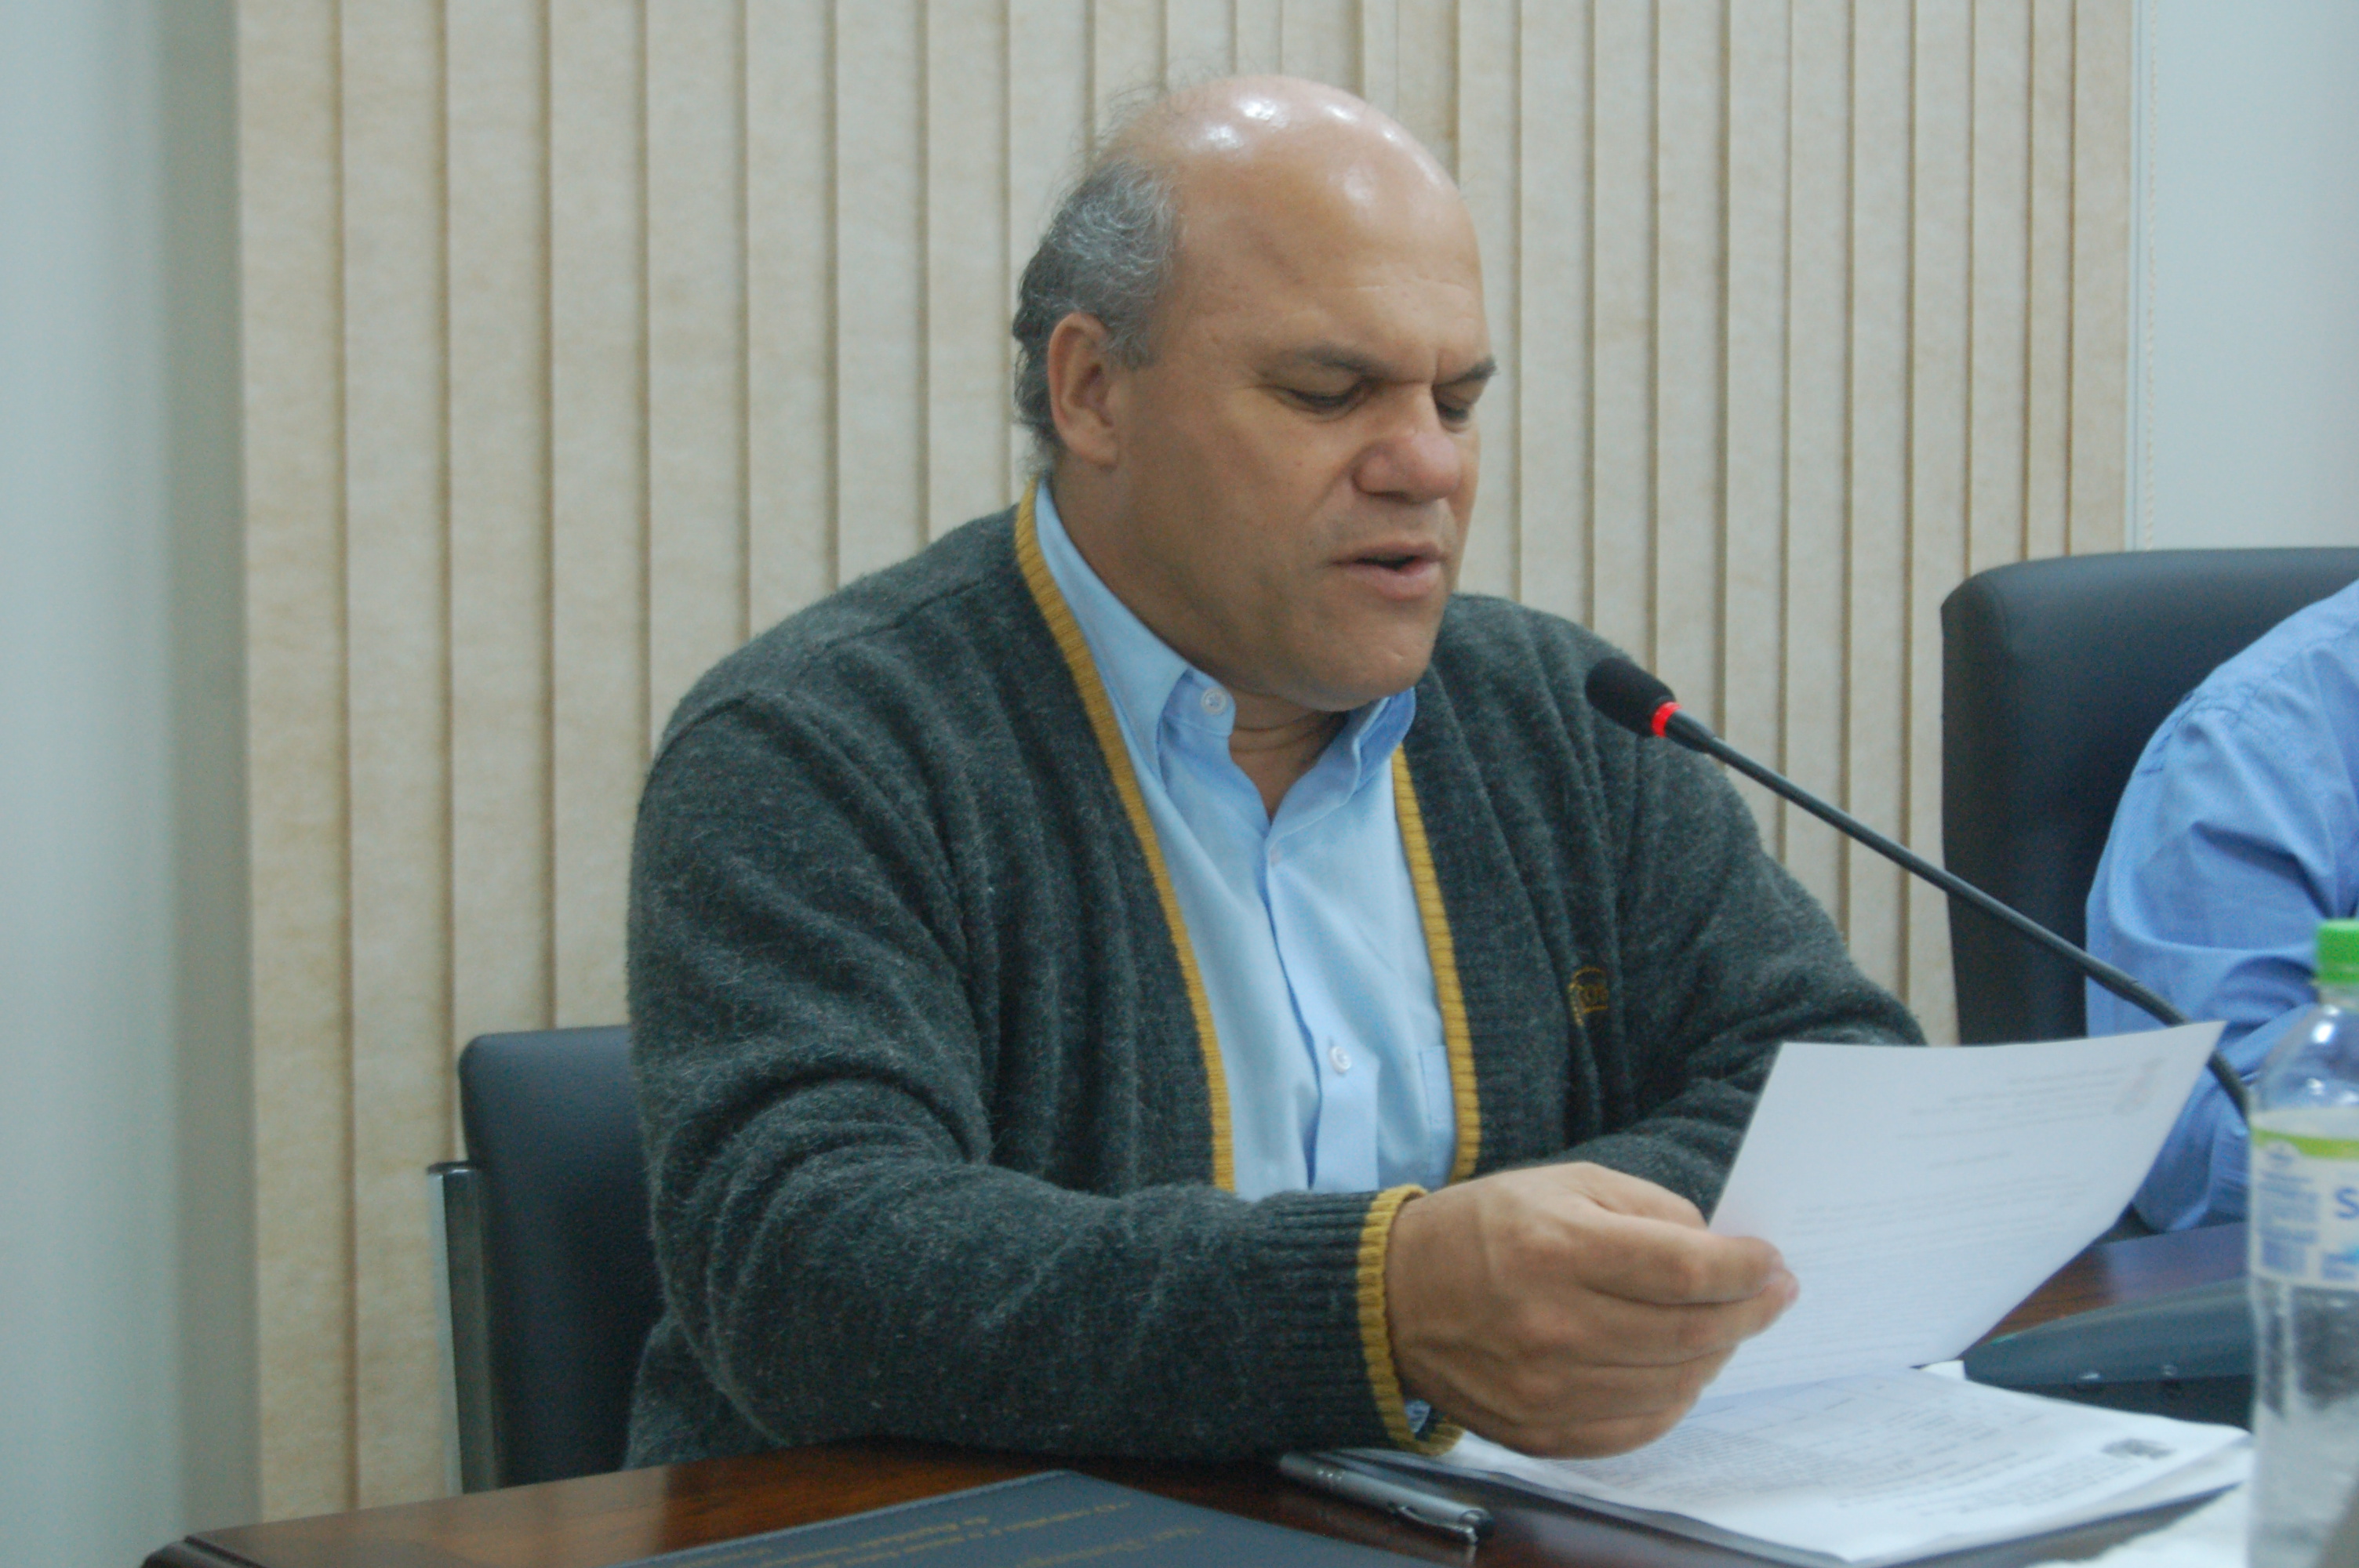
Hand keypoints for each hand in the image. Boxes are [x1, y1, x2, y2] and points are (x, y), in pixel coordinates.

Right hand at [1384, 1162, 1795, 1456]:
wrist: (1392, 1297)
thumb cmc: (1483, 1229)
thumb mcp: (1561, 1183)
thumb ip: (1645, 1207)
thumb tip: (1715, 1246)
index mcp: (1559, 1249)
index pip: (1685, 1268)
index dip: (1744, 1268)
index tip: (1770, 1261)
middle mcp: (1555, 1325)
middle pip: (1689, 1333)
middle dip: (1748, 1312)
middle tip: (1775, 1294)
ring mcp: (1548, 1388)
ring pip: (1672, 1385)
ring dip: (1716, 1356)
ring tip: (1726, 1329)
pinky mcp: (1541, 1431)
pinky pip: (1636, 1428)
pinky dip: (1673, 1401)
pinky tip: (1680, 1371)